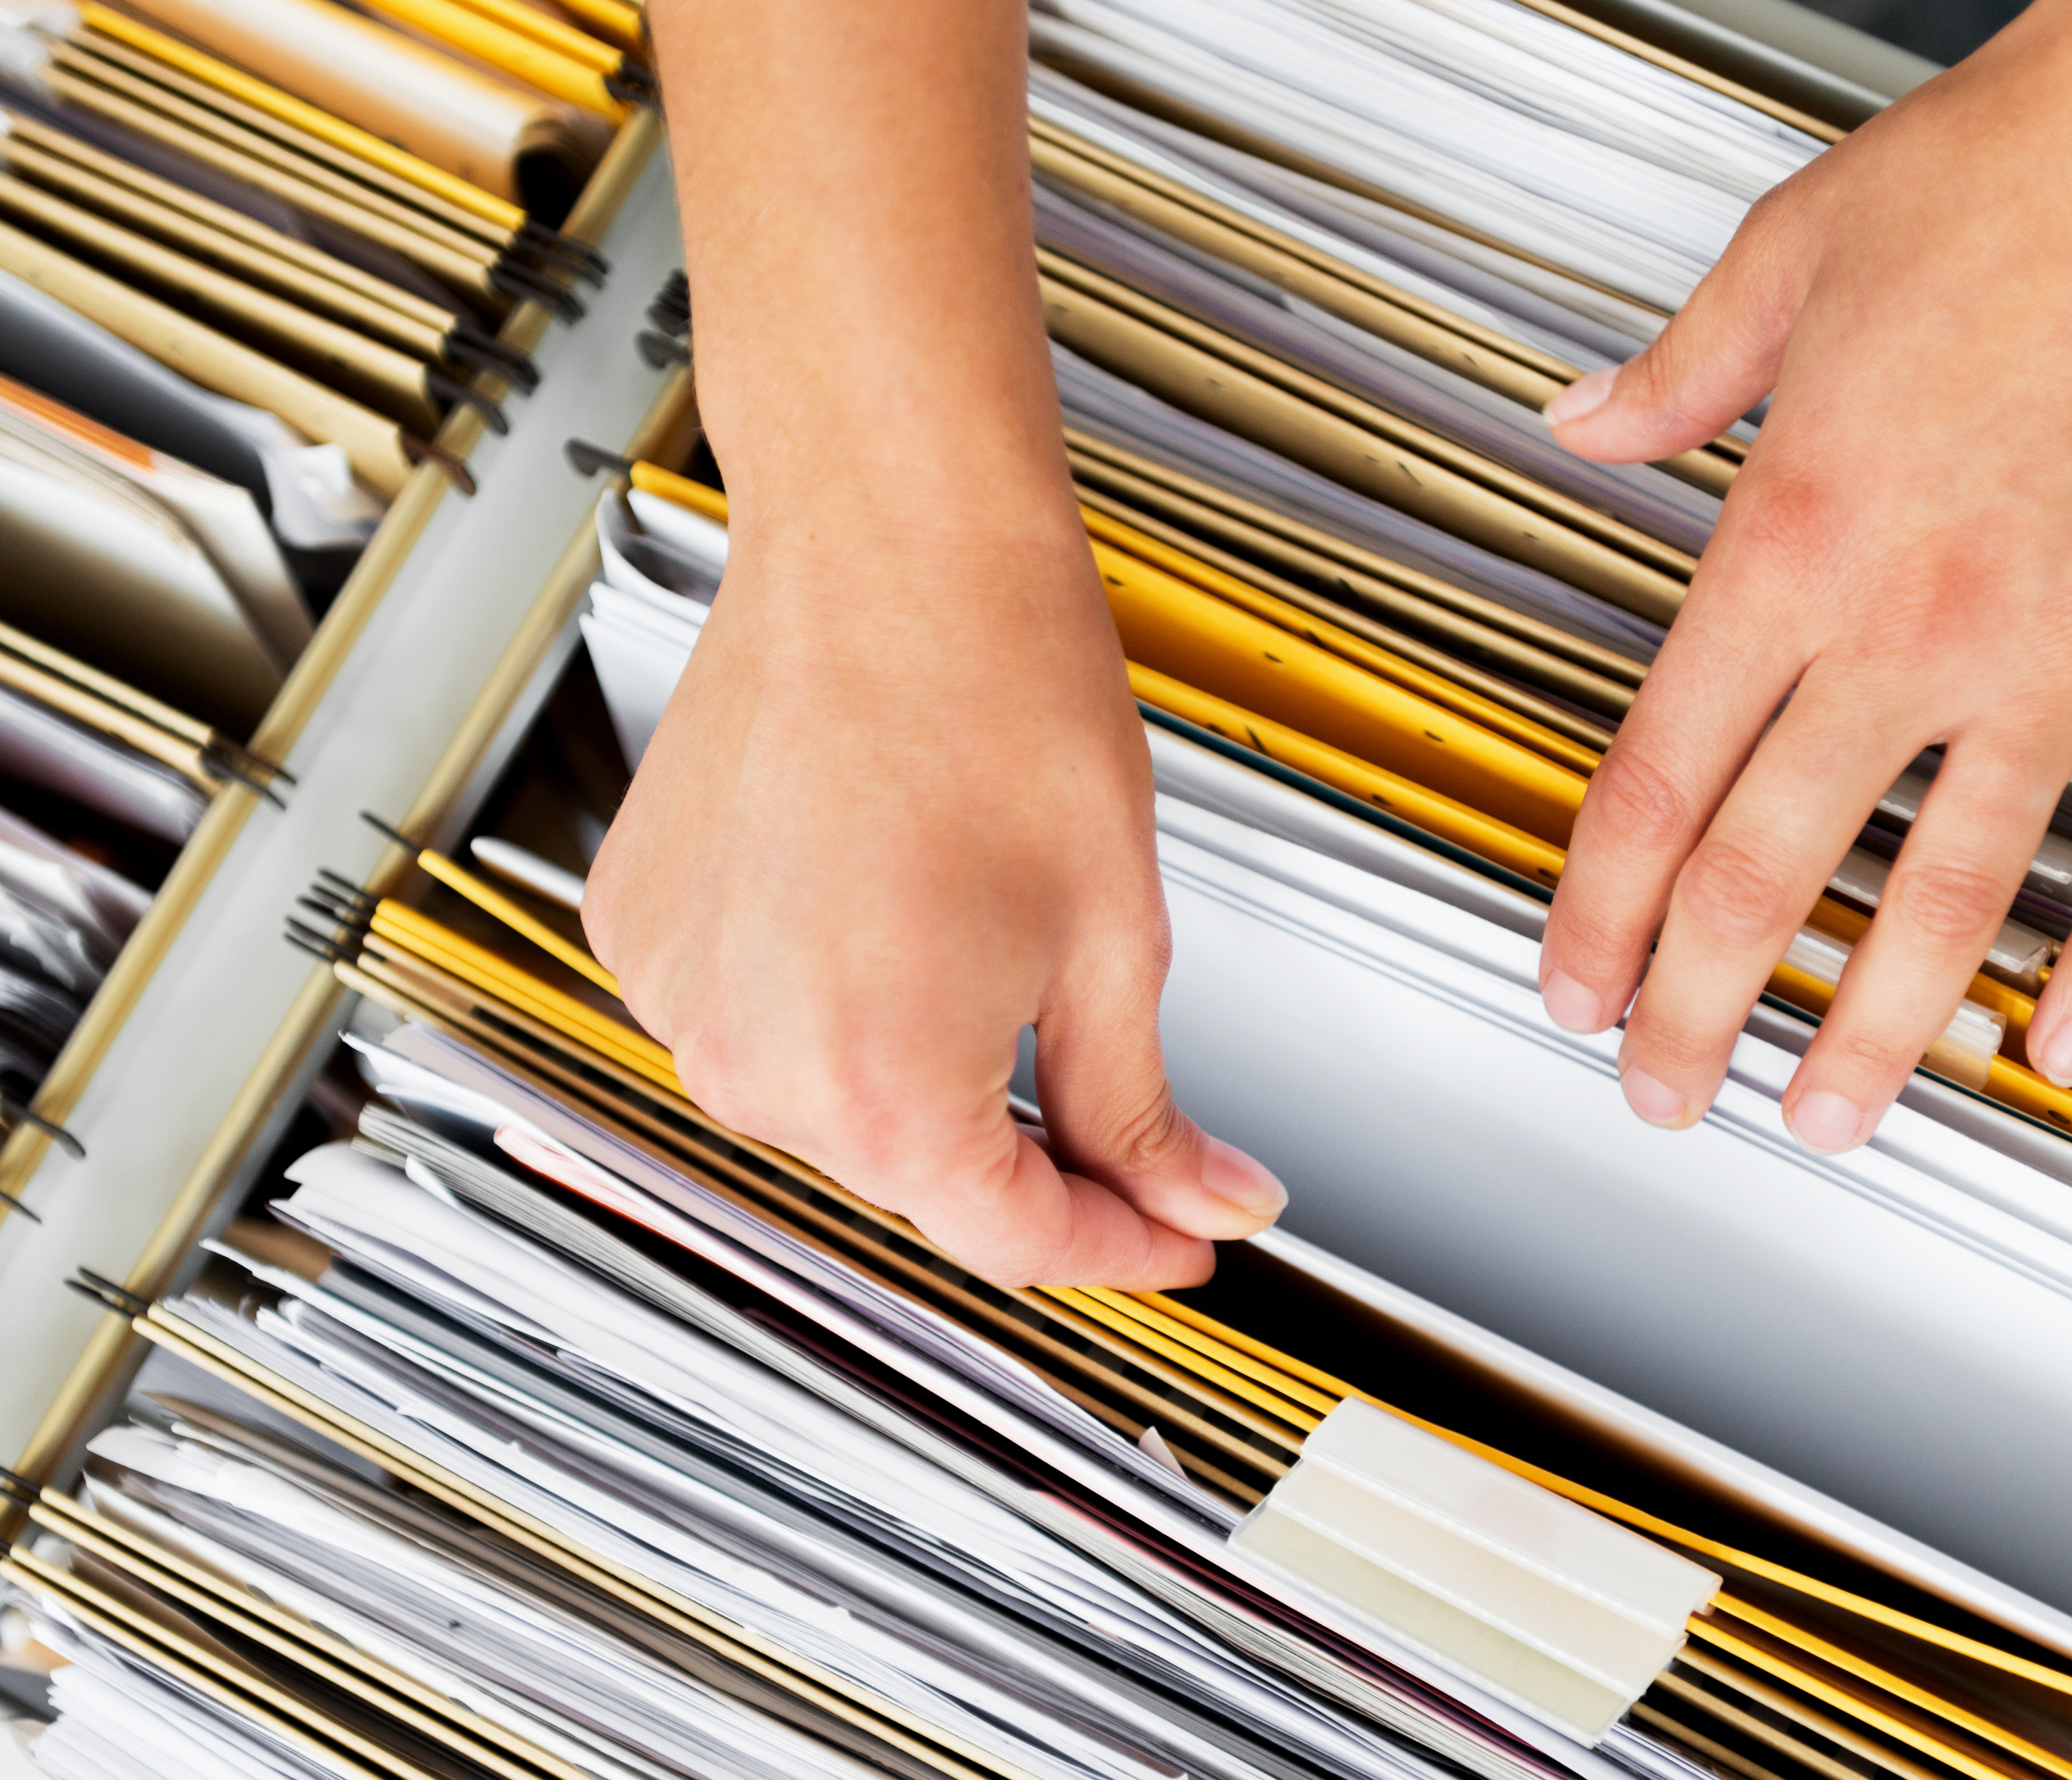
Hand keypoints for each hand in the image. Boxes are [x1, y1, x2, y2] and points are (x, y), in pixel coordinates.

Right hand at [623, 0, 1281, 1287]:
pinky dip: (831, 999)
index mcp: (884, 1089)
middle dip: (1029, 1162)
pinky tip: (890, 920)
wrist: (888, 541)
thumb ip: (1142, 1110)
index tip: (1175, 1233)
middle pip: (920, 1179)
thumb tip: (1201, 1200)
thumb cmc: (999, 697)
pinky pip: (757, 1018)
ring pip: (832, 1102)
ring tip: (994, 969)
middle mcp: (756, 1064)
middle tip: (1130, 1130)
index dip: (1119, 1246)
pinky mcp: (644, 929)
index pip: (1015, 1239)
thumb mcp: (1113, 940)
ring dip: (923, 1074)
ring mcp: (683, 997)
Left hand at [1537, 0, 2071, 1148]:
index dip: (1603, 910)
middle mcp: (1920, 619)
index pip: (1662, 780)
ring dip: (1881, 1028)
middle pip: (1775, 872)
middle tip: (1668, 1096)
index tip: (1576, 989)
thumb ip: (1667, 379)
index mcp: (1795, 538)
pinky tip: (2064, 1044)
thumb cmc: (2014, 170)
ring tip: (1832, 1115)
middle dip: (1703, 1011)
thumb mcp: (1785, 257)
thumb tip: (1578, 427)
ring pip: (1955, 896)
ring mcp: (2071, 650)